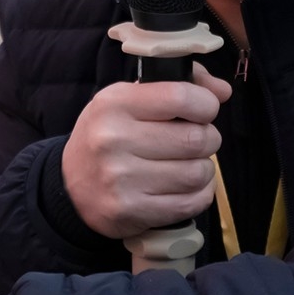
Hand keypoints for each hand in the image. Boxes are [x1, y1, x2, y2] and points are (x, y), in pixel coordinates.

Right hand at [63, 61, 231, 237]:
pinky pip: (191, 202)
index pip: (182, 97)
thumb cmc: (110, 134)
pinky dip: (200, 193)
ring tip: (188, 164)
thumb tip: (222, 90)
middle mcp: (113, 139)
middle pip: (196, 138)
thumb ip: (180, 83)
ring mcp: (121, 179)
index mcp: (115, 103)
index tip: (203, 111)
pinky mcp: (131, 211)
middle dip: (208, 138)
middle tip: (196, 141)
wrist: (71, 185)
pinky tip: (186, 186)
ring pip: (197, 172)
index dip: (206, 104)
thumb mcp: (130, 98)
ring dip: (203, 168)